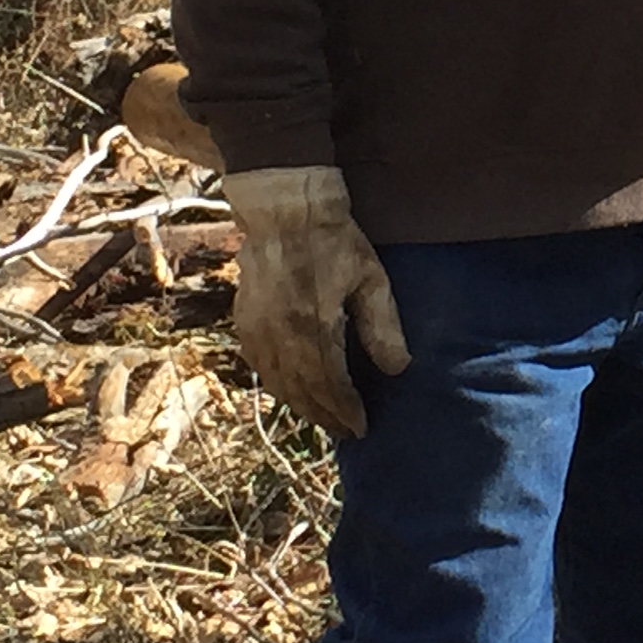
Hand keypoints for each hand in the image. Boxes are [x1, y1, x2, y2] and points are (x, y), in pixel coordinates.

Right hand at [218, 165, 407, 436]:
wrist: (285, 211)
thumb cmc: (335, 242)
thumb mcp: (371, 279)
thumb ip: (383, 326)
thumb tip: (398, 368)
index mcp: (313, 325)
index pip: (330, 383)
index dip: (345, 408)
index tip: (361, 426)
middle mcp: (279, 333)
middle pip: (301, 389)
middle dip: (324, 414)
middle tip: (344, 431)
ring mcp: (257, 328)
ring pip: (276, 381)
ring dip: (299, 404)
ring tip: (322, 418)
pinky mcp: (244, 320)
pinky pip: (258, 364)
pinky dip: (275, 383)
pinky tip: (290, 390)